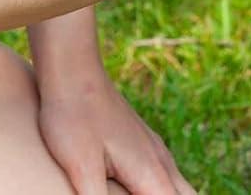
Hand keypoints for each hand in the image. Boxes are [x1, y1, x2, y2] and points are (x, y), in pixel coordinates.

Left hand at [37, 61, 197, 194]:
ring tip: (146, 192)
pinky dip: (165, 189)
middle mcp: (159, 159)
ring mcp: (152, 147)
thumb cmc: (73, 117)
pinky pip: (166, 173)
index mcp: (150, 172)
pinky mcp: (140, 140)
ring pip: (179, 185)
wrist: (71, 68)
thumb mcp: (81, 168)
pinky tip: (144, 189)